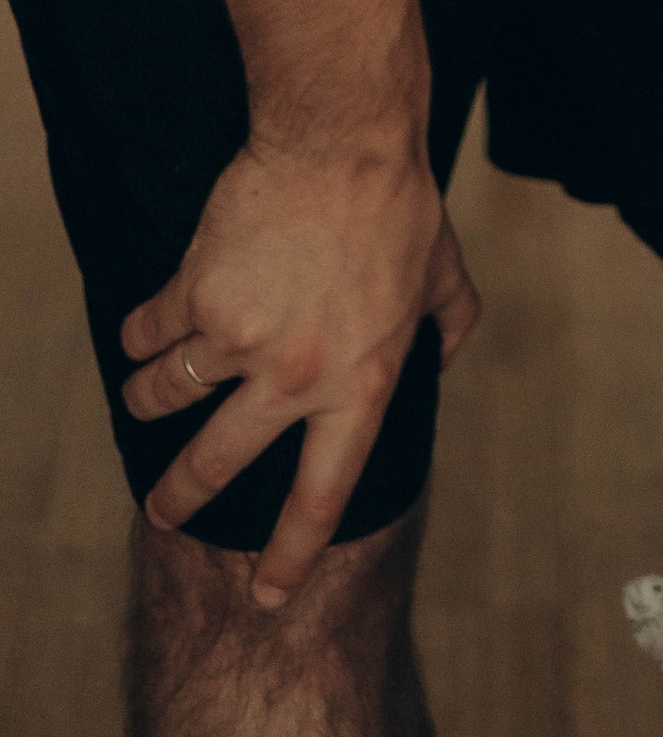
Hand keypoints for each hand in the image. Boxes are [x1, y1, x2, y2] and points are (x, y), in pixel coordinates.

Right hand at [120, 145, 477, 607]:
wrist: (341, 140)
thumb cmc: (399, 205)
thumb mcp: (443, 274)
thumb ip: (450, 322)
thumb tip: (448, 351)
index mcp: (362, 386)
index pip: (322, 496)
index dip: (289, 554)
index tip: (266, 595)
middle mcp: (296, 378)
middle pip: (215, 466)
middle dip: (178, 498)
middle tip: (163, 510)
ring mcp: (239, 339)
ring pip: (162, 399)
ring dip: (149, 400)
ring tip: (150, 394)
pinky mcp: (193, 295)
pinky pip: (145, 334)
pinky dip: (139, 336)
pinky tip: (145, 329)